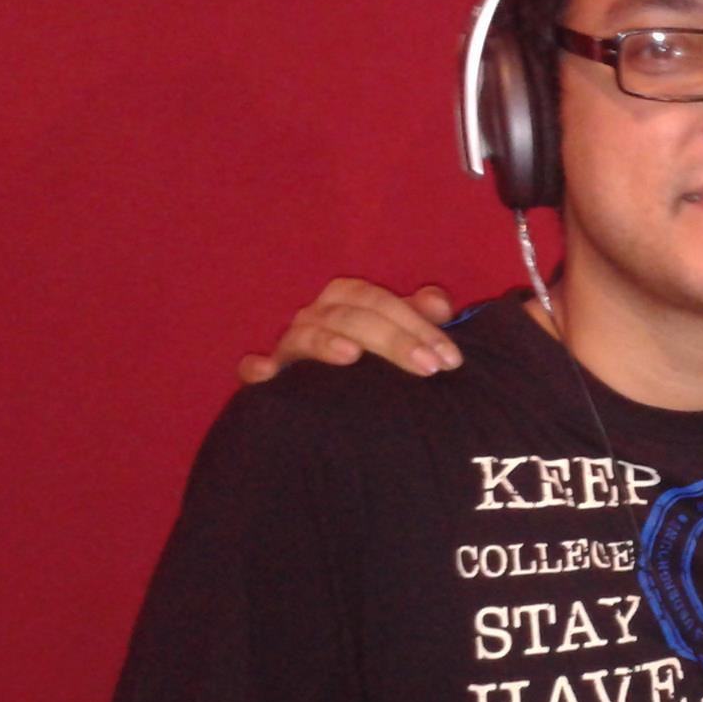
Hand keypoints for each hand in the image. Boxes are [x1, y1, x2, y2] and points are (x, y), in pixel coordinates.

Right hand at [236, 280, 460, 383]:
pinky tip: (267, 374)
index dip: (417, 324)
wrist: (341, 402)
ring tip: (353, 355)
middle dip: (393, 340)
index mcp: (347, 299)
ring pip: (306, 335)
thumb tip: (438, 303)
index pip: (379, 301)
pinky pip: (251, 371)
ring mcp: (289, 346)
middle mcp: (317, 316)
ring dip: (327, 342)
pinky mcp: (268, 378)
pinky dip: (256, 369)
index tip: (451, 359)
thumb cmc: (378, 358)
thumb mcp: (403, 334)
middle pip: (350, 316)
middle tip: (429, 369)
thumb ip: (421, 317)